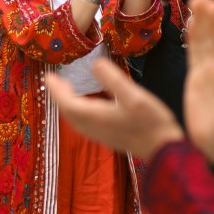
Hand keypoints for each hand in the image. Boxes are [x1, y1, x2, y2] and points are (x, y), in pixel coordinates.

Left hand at [46, 59, 183, 159]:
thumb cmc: (151, 123)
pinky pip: (83, 123)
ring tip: (67, 90)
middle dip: (59, 96)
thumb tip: (95, 62)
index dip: (56, 89)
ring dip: (68, 104)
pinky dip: (78, 111)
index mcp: (94, 116)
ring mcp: (100, 135)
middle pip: (67, 112)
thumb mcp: (134, 96)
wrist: (164, 151)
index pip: (66, 102)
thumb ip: (113, 79)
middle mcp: (93, 127)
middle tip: (55, 80)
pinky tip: (87, 106)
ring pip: (75, 119)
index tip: (48, 76)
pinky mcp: (108, 137)